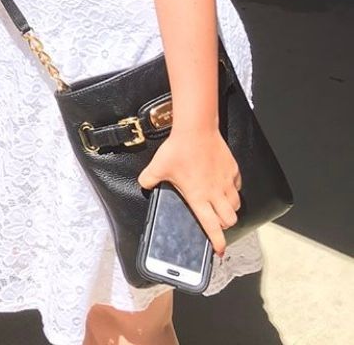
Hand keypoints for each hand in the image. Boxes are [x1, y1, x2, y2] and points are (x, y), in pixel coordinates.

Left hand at [138, 130, 240, 255]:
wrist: (196, 130)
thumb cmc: (178, 149)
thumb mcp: (158, 166)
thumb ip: (149, 179)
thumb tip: (144, 185)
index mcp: (198, 197)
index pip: (211, 226)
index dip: (217, 241)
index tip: (219, 251)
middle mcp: (215, 193)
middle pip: (229, 220)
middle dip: (224, 225)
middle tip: (216, 221)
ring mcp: (226, 182)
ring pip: (236, 205)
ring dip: (230, 209)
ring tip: (220, 205)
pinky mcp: (233, 171)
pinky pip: (237, 186)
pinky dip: (233, 190)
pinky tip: (224, 185)